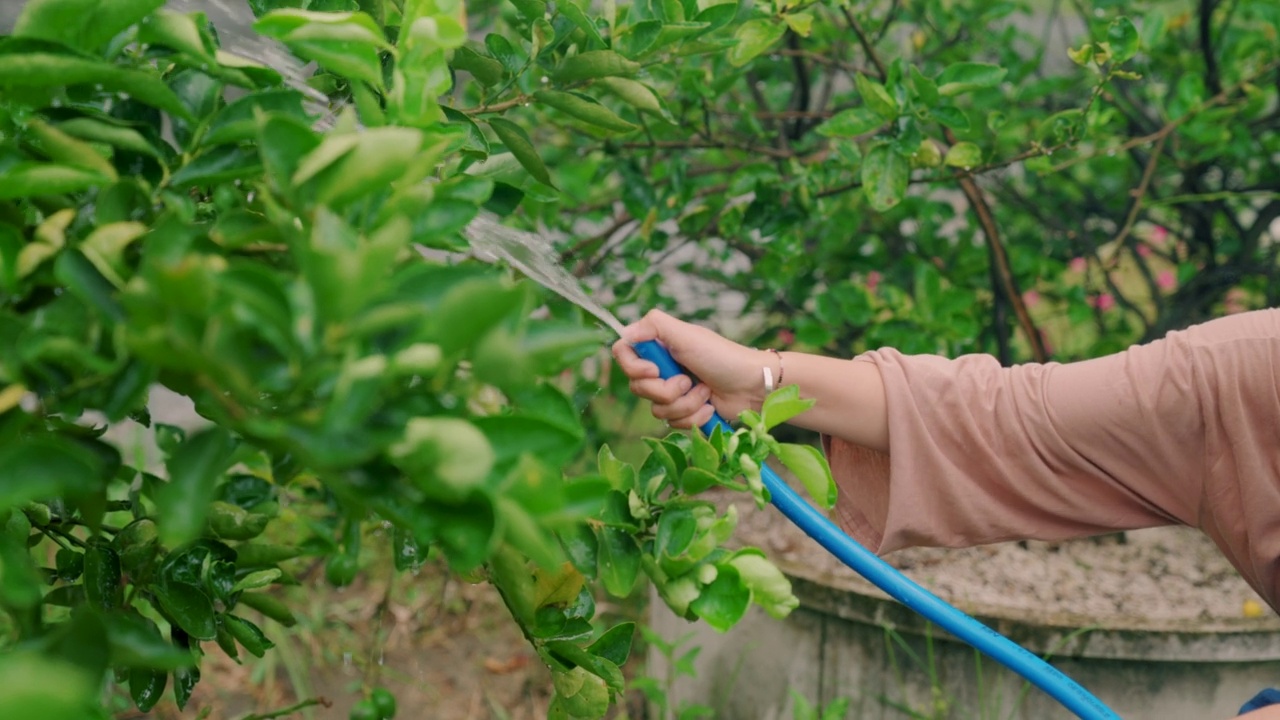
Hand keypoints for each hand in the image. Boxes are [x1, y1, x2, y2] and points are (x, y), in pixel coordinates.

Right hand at [611, 310, 770, 428]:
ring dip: (686, 404)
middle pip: (639, 388)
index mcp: (659, 346)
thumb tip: (624, 333)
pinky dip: (694, 417)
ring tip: (706, 393)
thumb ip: (654, 326)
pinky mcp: (684, 412)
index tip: (655, 370)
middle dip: (667, 390)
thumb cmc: (723, 356)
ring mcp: (672, 392)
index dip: (634, 368)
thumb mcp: (688, 335)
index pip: (623, 355)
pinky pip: (674, 424)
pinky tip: (709, 407)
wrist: (753, 386)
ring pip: (657, 410)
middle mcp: (661, 369)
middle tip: (689, 381)